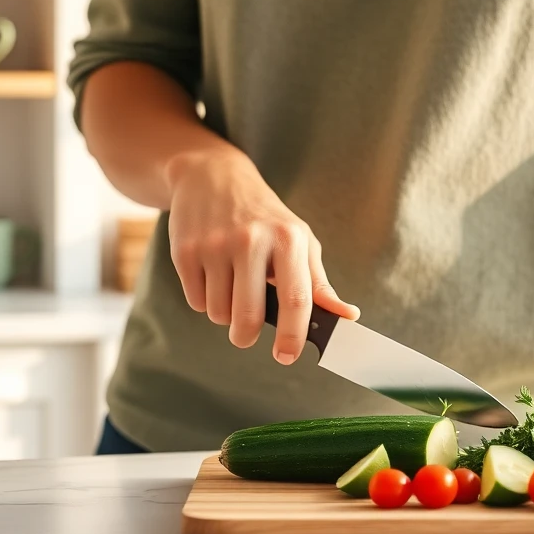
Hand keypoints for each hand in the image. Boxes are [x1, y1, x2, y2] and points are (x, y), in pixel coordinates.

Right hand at [164, 146, 359, 363]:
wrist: (212, 176)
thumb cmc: (264, 216)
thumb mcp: (298, 240)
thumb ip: (319, 283)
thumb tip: (347, 317)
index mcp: (288, 239)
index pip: (296, 299)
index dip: (293, 336)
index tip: (287, 356)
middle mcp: (251, 240)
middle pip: (249, 316)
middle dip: (247, 336)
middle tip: (246, 335)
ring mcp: (215, 245)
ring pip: (219, 313)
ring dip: (225, 313)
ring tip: (230, 287)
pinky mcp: (185, 251)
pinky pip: (196, 302)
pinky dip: (204, 300)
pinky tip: (211, 275)